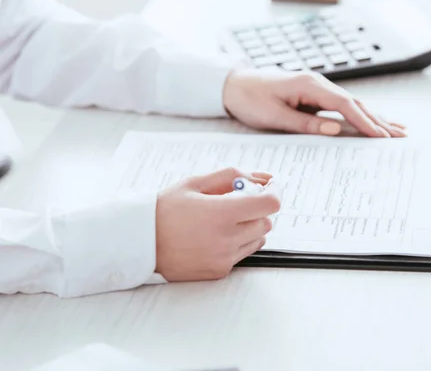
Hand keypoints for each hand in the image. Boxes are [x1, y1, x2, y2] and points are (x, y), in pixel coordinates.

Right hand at [155, 168, 280, 280]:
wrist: (138, 242)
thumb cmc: (165, 209)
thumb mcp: (196, 182)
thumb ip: (232, 176)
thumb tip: (263, 178)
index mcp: (221, 213)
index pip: (270, 204)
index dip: (276, 191)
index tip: (271, 186)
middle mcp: (226, 239)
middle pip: (266, 221)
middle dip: (259, 208)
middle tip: (239, 201)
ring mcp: (224, 258)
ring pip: (259, 238)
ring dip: (251, 226)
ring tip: (224, 219)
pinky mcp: (219, 271)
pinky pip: (243, 253)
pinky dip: (238, 242)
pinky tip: (215, 235)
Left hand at [222, 68, 406, 137]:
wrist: (235, 84)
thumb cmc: (251, 99)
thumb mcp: (274, 116)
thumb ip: (305, 124)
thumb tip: (335, 131)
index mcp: (309, 86)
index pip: (344, 105)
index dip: (365, 121)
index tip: (381, 136)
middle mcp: (318, 84)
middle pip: (355, 103)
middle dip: (378, 120)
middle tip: (400, 136)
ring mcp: (318, 88)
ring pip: (352, 104)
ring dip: (374, 118)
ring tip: (397, 130)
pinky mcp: (314, 95)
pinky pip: (341, 107)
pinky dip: (359, 115)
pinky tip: (372, 121)